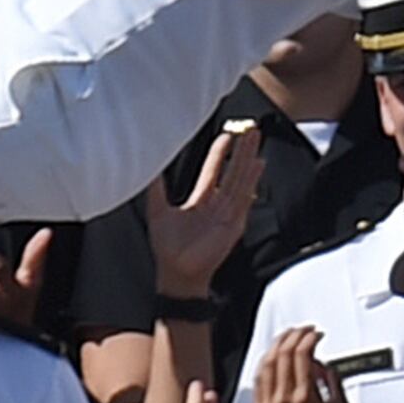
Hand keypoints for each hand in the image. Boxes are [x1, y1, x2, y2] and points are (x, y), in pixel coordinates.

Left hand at [150, 121, 260, 298]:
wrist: (176, 274)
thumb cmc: (168, 249)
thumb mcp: (158, 211)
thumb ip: (154, 188)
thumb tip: (145, 166)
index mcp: (201, 201)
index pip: (214, 170)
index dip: (220, 153)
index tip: (226, 135)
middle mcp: (217, 204)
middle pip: (233, 171)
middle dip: (241, 150)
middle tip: (250, 128)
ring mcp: (228, 213)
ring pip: (241, 180)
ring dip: (248, 159)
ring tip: (255, 138)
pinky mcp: (234, 224)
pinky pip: (244, 198)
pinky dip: (251, 182)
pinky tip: (257, 166)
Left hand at [252, 325, 349, 402]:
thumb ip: (333, 383)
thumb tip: (324, 366)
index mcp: (304, 398)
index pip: (302, 354)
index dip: (309, 338)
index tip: (317, 334)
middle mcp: (283, 400)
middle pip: (282, 353)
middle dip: (294, 336)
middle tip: (304, 331)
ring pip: (266, 363)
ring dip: (277, 346)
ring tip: (287, 339)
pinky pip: (258, 380)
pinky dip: (265, 364)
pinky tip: (272, 359)